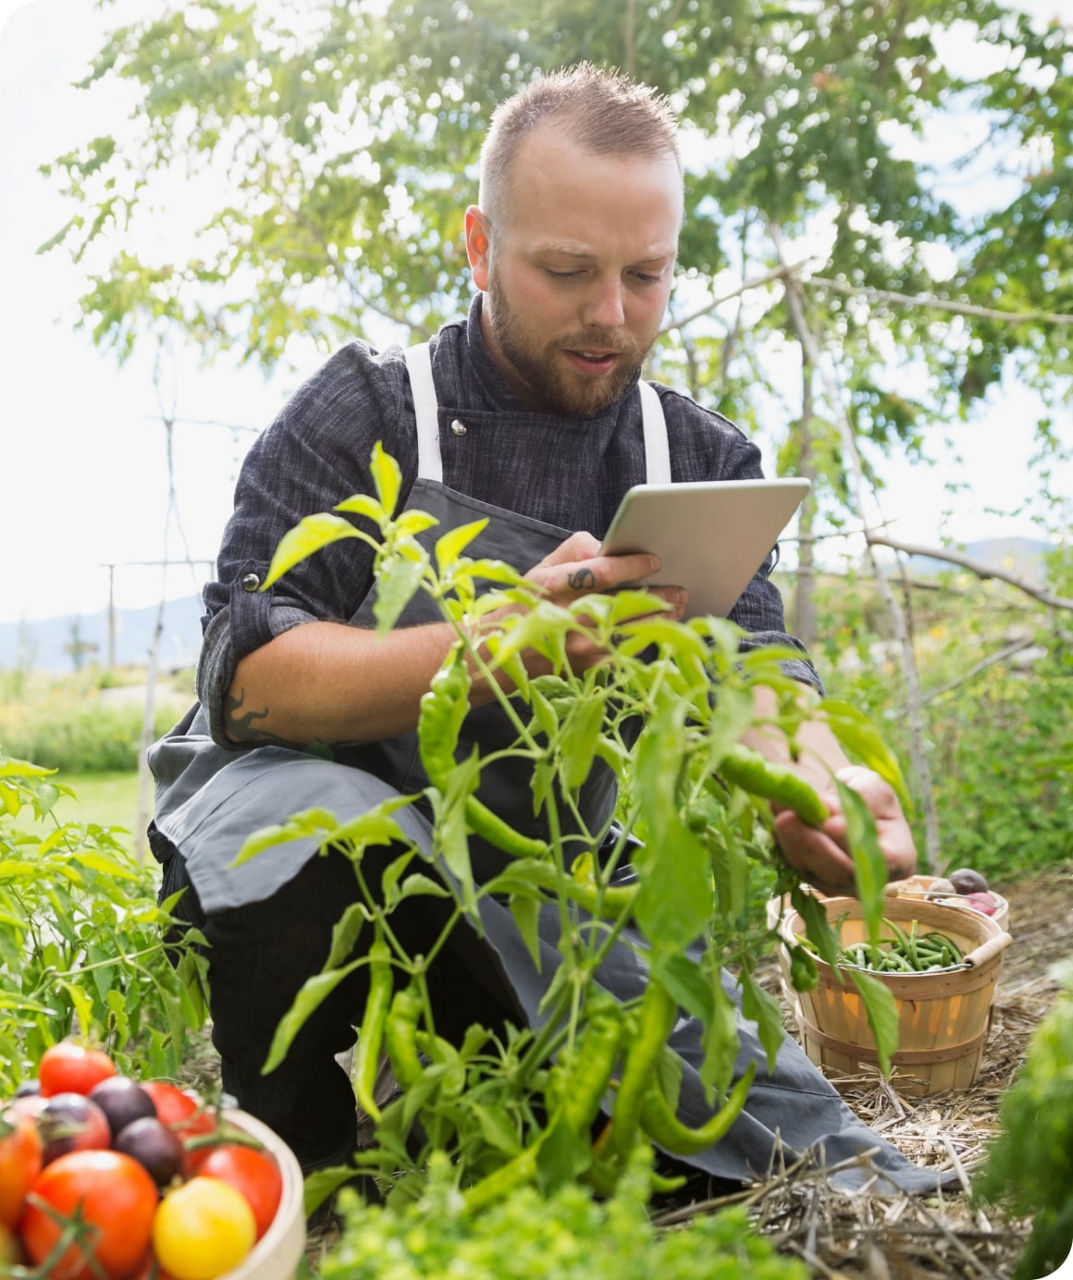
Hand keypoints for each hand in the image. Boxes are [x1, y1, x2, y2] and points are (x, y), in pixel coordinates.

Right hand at [500, 531, 685, 674]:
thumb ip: (575, 551)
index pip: (601, 572)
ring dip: (661, 618)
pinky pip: (627, 649)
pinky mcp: (588, 667)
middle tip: (680, 587)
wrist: (502, 656)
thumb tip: (610, 546)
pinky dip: (647, 637)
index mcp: (551, 587)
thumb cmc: (526, 605)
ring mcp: (579, 646)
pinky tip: (661, 627)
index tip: (655, 561)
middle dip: (658, 595)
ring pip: (633, 630)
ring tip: (678, 605)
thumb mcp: (541, 569)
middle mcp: (566, 618)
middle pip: (624, 603)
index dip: (632, 565)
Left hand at [771, 764, 916, 895]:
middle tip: (788, 817)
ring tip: (777, 807)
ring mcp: (834, 884)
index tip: (829, 823)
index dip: (854, 845)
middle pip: (838, 872)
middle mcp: (866, 880)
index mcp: (898, 859)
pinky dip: (779, 837)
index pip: (880, 861)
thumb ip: (861, 795)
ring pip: (809, 869)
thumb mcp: (873, 786)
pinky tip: (773, 810)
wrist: (844, 805)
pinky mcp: (806, 876)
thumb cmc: (867, 796)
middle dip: (810, 844)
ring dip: (789, 839)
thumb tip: (828, 810)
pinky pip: (792, 862)